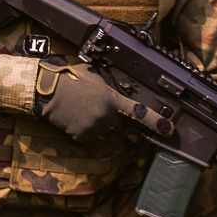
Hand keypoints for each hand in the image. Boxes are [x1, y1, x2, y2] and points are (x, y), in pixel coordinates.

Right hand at [34, 59, 174, 144]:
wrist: (47, 90)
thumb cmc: (69, 79)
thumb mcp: (93, 76)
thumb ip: (109, 87)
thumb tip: (118, 91)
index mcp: (111, 99)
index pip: (138, 112)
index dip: (155, 122)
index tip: (169, 130)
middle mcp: (106, 116)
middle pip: (119, 126)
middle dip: (113, 120)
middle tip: (96, 107)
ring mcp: (94, 128)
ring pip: (105, 134)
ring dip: (99, 127)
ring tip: (83, 112)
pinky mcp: (82, 137)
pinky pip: (89, 139)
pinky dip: (84, 133)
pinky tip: (75, 119)